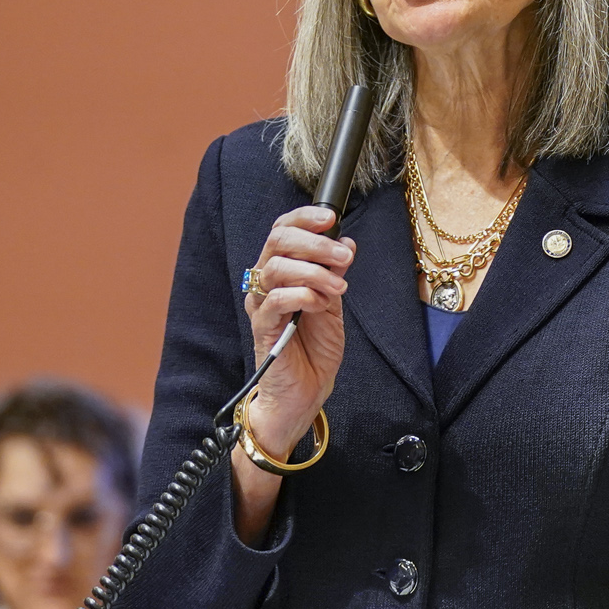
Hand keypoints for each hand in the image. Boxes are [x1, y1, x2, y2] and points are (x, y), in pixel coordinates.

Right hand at [242, 205, 356, 452]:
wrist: (305, 391)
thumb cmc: (314, 349)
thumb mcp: (332, 303)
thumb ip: (334, 273)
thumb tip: (346, 242)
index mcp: (282, 272)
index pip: (283, 231)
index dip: (304, 218)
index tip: (330, 217)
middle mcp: (266, 283)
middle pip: (277, 241)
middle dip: (314, 242)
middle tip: (344, 257)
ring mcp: (262, 305)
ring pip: (276, 267)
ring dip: (314, 271)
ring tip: (338, 287)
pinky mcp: (262, 328)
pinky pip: (276, 300)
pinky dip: (302, 295)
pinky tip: (319, 303)